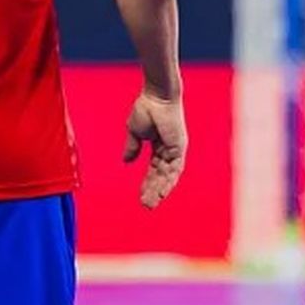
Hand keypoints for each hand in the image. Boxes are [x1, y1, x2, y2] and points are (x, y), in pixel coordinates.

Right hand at [123, 89, 186, 208]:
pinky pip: (175, 170)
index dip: (147, 184)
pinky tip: (161, 193)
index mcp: (159, 147)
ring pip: (168, 176)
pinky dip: (168, 182)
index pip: (154, 170)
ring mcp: (176, 150)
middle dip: (152, 191)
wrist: (156, 96)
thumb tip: (126, 162)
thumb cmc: (146, 109)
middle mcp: (169, 151)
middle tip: (145, 207)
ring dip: (159, 191)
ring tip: (150, 205)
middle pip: (161, 176)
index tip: (141, 197)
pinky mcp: (179, 148)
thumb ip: (132, 148)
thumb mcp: (135, 132)